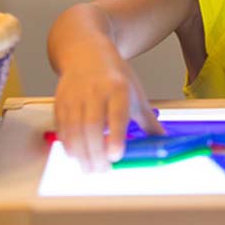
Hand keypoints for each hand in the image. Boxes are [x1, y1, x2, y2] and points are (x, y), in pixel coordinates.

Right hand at [53, 55, 163, 172]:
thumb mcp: (135, 94)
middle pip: (92, 126)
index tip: (116, 156)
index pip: (117, 114)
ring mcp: (75, 96)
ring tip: (90, 168)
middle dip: (95, 153)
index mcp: (118, 88)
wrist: (86, 54)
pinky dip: (68, 145)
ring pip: (74, 130)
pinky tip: (76, 155)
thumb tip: (164, 141)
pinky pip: (61, 128)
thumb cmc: (114, 77)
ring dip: (80, 154)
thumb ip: (148, 121)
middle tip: (102, 170)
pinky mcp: (60, 102)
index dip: (116, 136)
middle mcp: (95, 91)